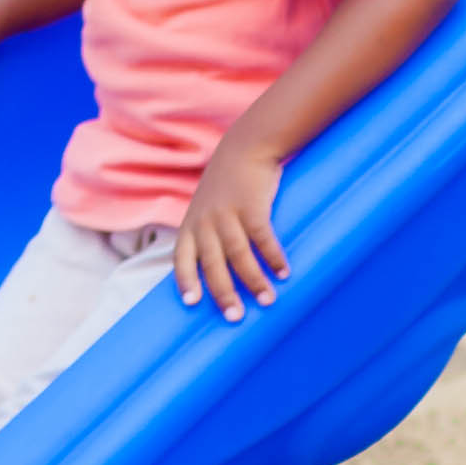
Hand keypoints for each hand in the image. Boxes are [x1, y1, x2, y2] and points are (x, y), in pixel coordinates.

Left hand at [174, 142, 290, 318]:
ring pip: (238, 255)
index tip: (193, 303)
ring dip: (254, 281)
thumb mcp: (207, 207)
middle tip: (235, 317)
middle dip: (224, 293)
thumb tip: (220, 271)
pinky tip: (284, 273)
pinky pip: (262, 238)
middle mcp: (206, 221)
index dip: (186, 280)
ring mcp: (228, 214)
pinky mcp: (252, 206)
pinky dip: (273, 257)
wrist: (245, 147)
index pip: (181, 258)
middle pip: (212, 264)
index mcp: (192, 225)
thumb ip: (208, 235)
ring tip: (268, 301)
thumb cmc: (227, 185)